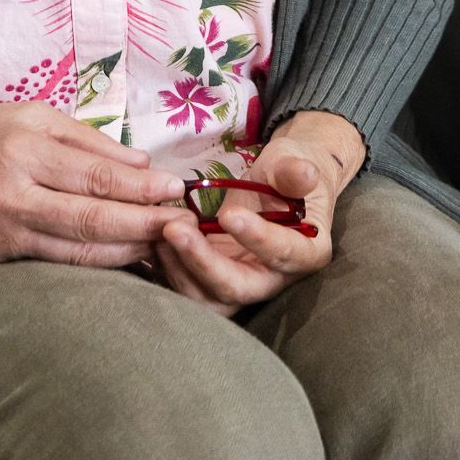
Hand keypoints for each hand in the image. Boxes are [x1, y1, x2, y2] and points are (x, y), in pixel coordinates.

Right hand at [0, 102, 189, 265]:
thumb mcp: (30, 116)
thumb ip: (85, 140)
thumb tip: (138, 162)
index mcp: (25, 150)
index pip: (98, 175)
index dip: (142, 186)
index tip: (176, 188)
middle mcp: (15, 194)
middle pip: (94, 219)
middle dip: (144, 224)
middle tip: (181, 224)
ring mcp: (4, 233)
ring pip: (78, 251)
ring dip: (126, 250)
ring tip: (162, 245)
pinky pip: (54, 263)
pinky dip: (93, 264)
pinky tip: (120, 258)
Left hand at [151, 112, 365, 319]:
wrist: (276, 183)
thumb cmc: (288, 172)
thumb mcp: (295, 162)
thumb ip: (295, 172)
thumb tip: (306, 174)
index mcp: (305, 253)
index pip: (282, 254)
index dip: (256, 238)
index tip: (229, 214)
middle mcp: (271, 279)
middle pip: (235, 288)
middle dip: (202, 263)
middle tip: (174, 228)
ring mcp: (239, 282)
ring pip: (206, 298)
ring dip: (179, 268)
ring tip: (161, 230)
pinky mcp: (212, 277)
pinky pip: (187, 286)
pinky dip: (167, 267)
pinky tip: (152, 237)